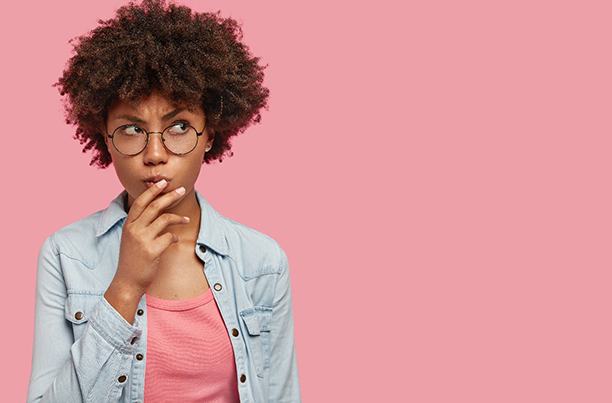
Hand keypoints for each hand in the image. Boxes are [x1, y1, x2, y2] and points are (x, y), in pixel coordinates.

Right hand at [113, 179, 189, 293]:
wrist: (128, 281)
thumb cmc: (133, 259)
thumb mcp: (131, 238)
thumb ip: (141, 224)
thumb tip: (158, 210)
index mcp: (128, 225)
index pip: (140, 202)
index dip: (152, 191)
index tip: (163, 182)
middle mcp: (134, 230)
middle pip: (154, 206)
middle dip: (169, 196)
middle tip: (181, 190)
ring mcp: (142, 240)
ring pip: (164, 219)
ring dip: (178, 217)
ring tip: (186, 219)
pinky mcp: (152, 251)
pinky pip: (169, 237)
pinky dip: (175, 236)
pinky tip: (176, 239)